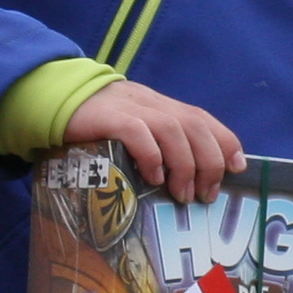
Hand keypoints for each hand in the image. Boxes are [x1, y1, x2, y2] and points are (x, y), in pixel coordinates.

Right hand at [64, 79, 244, 201]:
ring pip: (172, 129)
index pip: (202, 117)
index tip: (237, 167)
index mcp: (161, 105)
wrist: (55, 98)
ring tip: (182, 195)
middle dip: (209, 161)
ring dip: (184, 165)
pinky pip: (137, 133)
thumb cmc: (97, 123)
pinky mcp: (108, 118)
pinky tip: (154, 177)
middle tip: (206, 194)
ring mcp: (131, 108)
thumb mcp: (134, 127)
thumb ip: (158, 142)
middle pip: (194, 125)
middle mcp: (152, 103)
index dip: (225, 140)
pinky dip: (152, 156)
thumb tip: (187, 177)